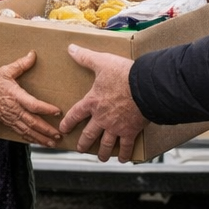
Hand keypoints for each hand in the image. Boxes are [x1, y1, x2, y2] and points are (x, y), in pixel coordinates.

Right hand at [0, 51, 61, 146]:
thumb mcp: (5, 71)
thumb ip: (20, 64)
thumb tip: (33, 55)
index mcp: (15, 96)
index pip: (33, 104)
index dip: (45, 109)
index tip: (57, 111)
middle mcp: (14, 110)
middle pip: (33, 122)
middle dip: (47, 130)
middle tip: (59, 134)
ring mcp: (11, 118)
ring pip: (28, 131)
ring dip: (41, 138)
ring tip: (53, 143)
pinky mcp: (9, 123)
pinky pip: (22, 133)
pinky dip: (31, 139)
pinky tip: (40, 142)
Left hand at [58, 45, 147, 161]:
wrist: (145, 87)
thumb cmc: (123, 74)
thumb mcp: (102, 62)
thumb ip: (85, 57)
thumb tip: (70, 48)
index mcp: (93, 102)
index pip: (76, 115)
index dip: (68, 122)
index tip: (63, 128)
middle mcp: (102, 118)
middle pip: (89, 134)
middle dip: (84, 143)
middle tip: (80, 149)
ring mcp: (116, 127)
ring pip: (106, 144)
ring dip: (103, 153)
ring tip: (101, 158)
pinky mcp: (130, 131)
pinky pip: (127, 146)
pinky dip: (125, 154)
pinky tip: (123, 159)